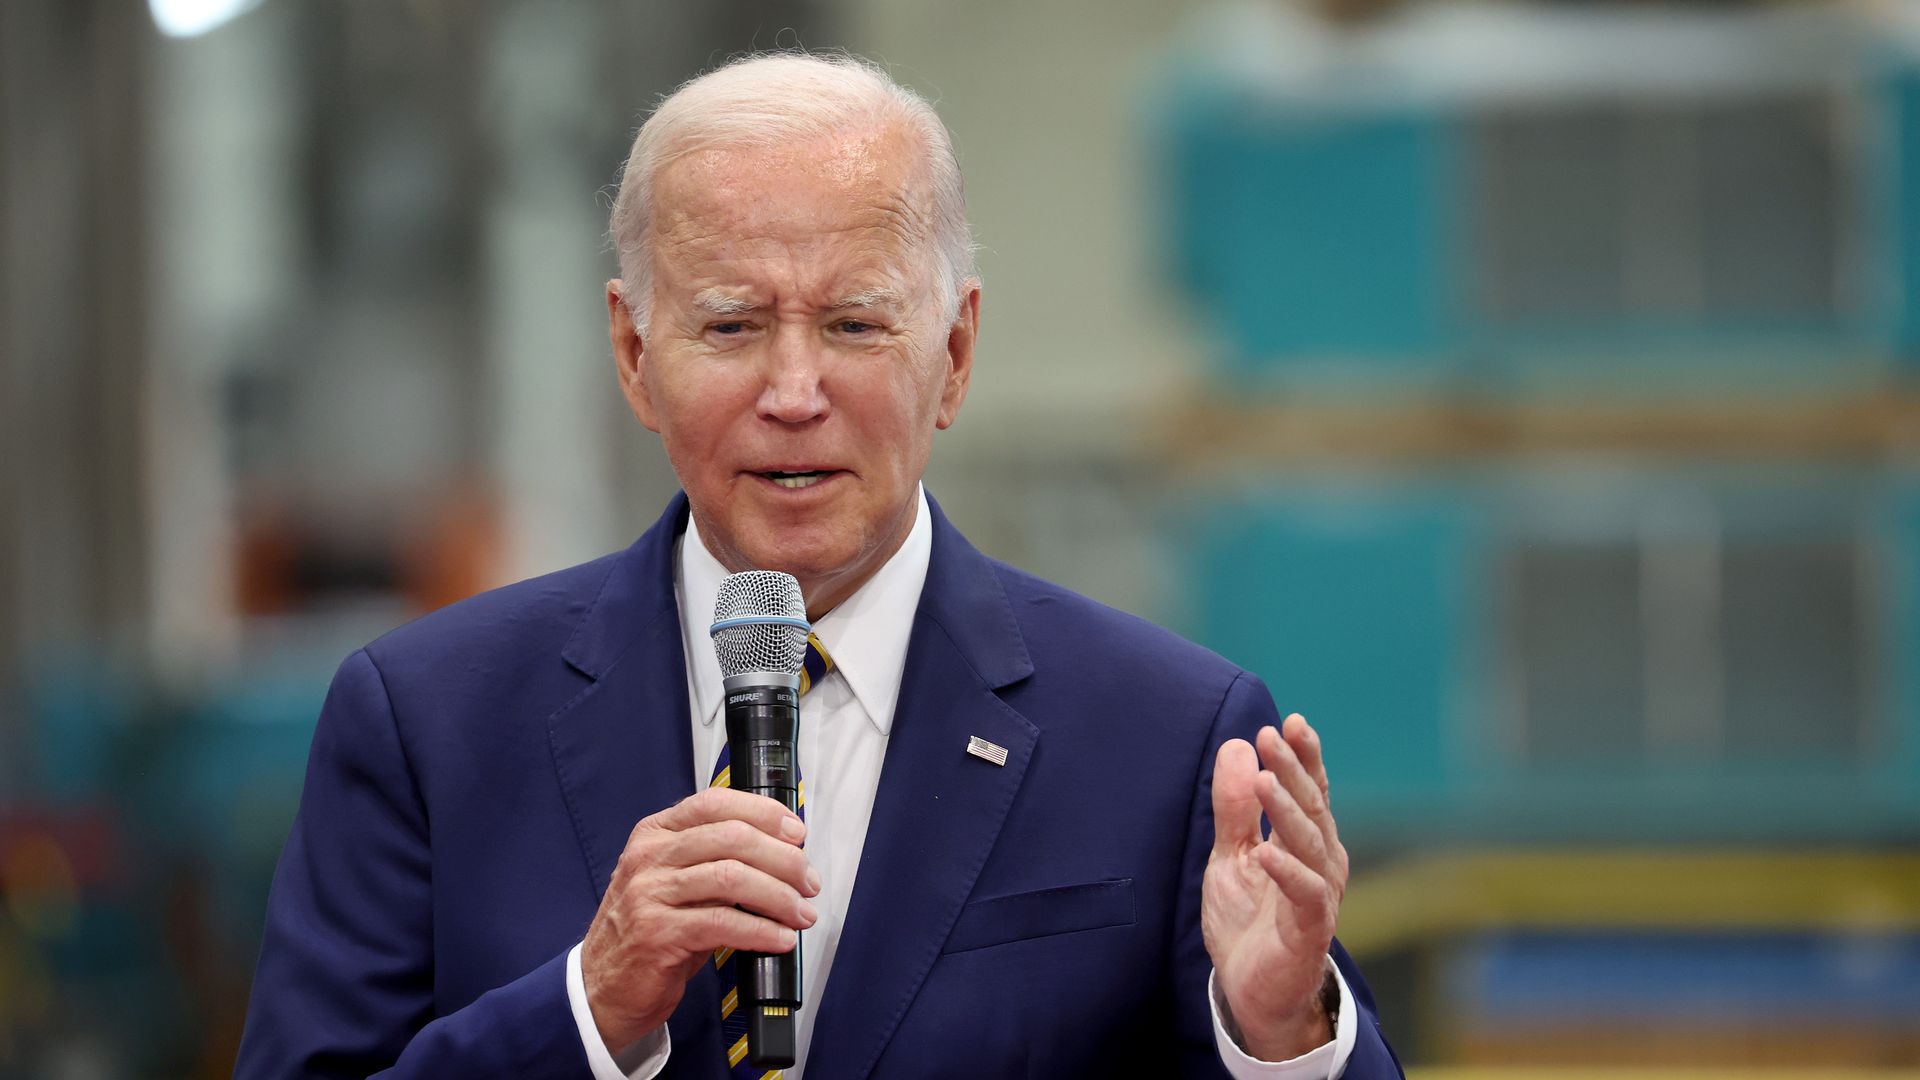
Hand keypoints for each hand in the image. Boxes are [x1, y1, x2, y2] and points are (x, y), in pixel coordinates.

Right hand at [581, 788, 820, 1050]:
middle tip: (809, 882)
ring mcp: (649, 894)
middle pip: (733, 838)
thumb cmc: (650, 931)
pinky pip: (723, 923)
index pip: (715, 803)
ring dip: (780, 897)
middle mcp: (649, 857)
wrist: (602, 987)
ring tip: (802, 913)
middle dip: (784, 859)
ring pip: (733, 878)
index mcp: (655, 834)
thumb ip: (715, 859)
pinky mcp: (657, 934)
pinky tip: (780, 938)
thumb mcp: (676, 883)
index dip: (764, 813)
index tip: (797, 833)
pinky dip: (761, 930)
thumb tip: (782, 852)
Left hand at [1202, 714, 1348, 1060]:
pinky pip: (1305, 896)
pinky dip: (1287, 872)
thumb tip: (1238, 748)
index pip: (1310, 790)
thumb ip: (1234, 807)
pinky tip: (1266, 852)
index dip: (1303, 757)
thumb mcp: (1231, 855)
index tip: (1290, 722)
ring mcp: (1319, 896)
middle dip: (1294, 770)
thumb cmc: (1249, 920)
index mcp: (1307, 841)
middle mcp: (1322, 863)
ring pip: (1311, 844)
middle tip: (1272, 735)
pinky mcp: (1310, 931)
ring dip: (1288, 811)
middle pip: (1312, 807)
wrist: (1252, 991)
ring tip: (1266, 780)